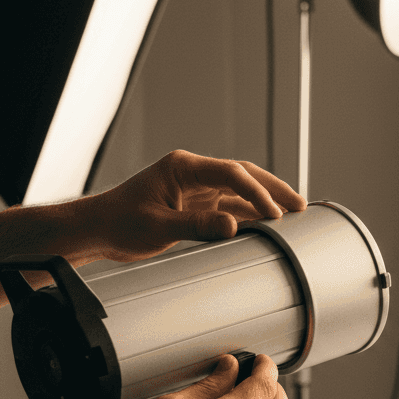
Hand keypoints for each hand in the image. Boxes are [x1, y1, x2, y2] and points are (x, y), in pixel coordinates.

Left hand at [80, 150, 305, 263]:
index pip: (231, 173)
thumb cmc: (120, 223)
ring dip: (265, 202)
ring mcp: (196, 190)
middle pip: (244, 175)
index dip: (257, 191)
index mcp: (183, 167)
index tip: (275, 212)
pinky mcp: (196, 206)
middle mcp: (193, 174)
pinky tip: (268, 226)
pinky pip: (230, 208)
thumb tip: (232, 226)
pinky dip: (250, 216)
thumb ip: (196, 225)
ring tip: (294, 216)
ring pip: (240, 192)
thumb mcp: (158, 227)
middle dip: (274, 189)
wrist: (98, 231)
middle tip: (300, 205)